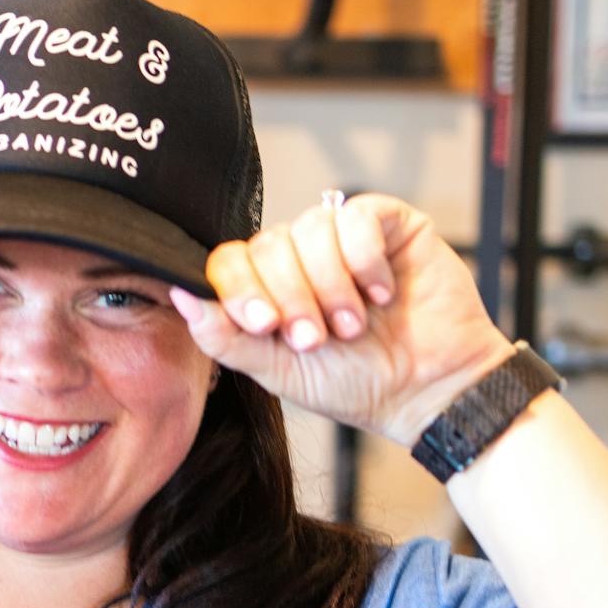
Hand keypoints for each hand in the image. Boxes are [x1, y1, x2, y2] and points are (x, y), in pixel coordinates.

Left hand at [170, 193, 515, 445]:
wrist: (426, 390)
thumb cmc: (355, 384)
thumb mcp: (277, 371)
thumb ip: (226, 337)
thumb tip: (180, 296)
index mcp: (267, 287)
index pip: (231, 262)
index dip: (242, 289)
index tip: (264, 325)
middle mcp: (300, 256)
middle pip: (268, 245)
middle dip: (291, 297)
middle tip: (317, 339)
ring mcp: (343, 237)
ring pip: (310, 231)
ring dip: (330, 286)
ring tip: (354, 325)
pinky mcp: (387, 223)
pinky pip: (356, 217)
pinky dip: (364, 260)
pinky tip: (381, 293)